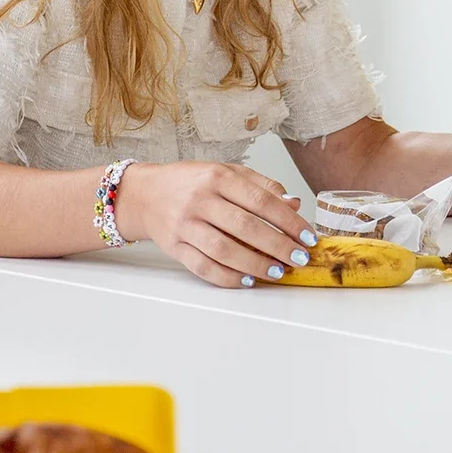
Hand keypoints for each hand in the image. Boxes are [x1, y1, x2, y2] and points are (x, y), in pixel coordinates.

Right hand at [113, 161, 317, 287]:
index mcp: (217, 177)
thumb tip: (293, 204)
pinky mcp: (175, 247)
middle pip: (245, 227)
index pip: (260, 201)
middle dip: (278, 246)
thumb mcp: (225, 172)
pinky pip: (204, 267)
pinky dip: (228, 277)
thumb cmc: (189, 182)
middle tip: (299, 258)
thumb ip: (260, 186)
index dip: (288, 221)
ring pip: (224, 250)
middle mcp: (200, 200)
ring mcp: (185, 225)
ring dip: (255, 265)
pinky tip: (247, 280)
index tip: (307, 236)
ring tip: (278, 272)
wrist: (144, 194)